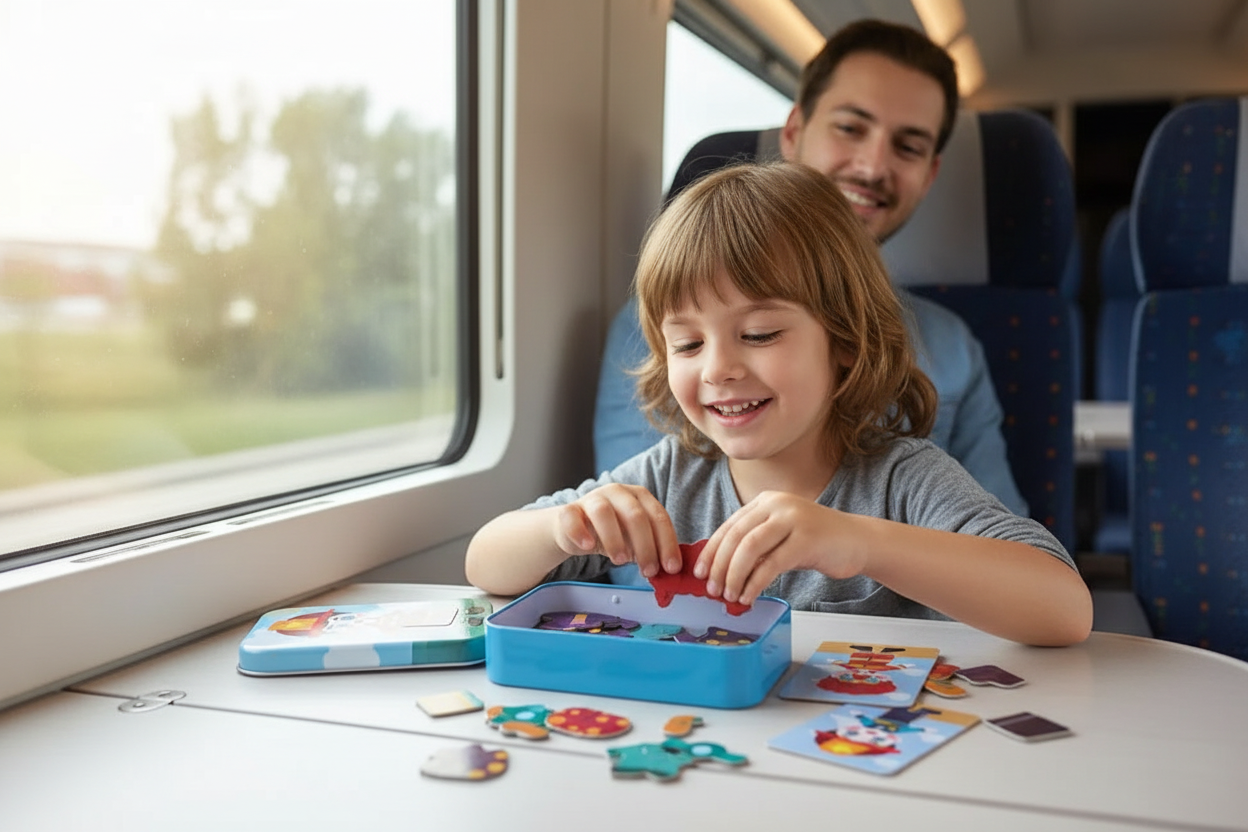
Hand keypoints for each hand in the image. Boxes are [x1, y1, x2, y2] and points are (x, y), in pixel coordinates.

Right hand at [553, 484, 680, 577]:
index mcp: (639, 496)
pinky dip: (581, 533)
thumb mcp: (635, 539)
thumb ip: (651, 550)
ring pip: (604, 512)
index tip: (671, 568)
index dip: (667, 543)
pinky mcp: (569, 510)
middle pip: (634, 515)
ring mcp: (592, 499)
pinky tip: (588, 547)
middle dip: (645, 546)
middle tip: (648, 571)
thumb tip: (670, 571)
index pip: (658, 517)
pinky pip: (572, 518)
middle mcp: (617, 492)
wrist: (575, 528)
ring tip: (620, 561)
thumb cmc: (612, 532)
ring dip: (615, 539)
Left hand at [694, 491, 864, 605]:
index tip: (700, 572)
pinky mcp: (806, 539)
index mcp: (766, 501)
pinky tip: (749, 597)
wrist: (857, 540)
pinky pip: (771, 564)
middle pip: (736, 536)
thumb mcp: (780, 537)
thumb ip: (755, 546)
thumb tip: (720, 570)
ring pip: (750, 548)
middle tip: (712, 590)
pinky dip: (755, 583)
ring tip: (729, 596)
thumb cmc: (815, 542)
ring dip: (734, 575)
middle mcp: (777, 504)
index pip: (729, 526)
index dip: (711, 551)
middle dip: (720, 566)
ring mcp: (792, 519)